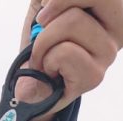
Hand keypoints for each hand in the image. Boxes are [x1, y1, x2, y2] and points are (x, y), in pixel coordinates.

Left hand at [18, 0, 120, 120]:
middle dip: (50, 20)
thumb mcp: (44, 7)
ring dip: (44, 41)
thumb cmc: (43, 43)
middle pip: (79, 5)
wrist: (34, 84)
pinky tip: (51, 70)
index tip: (43, 10)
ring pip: (71, 23)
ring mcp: (109, 54)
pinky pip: (64, 52)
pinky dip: (46, 59)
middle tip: (41, 34)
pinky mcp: (95, 75)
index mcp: (111, 10)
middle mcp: (117, 30)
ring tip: (45, 55)